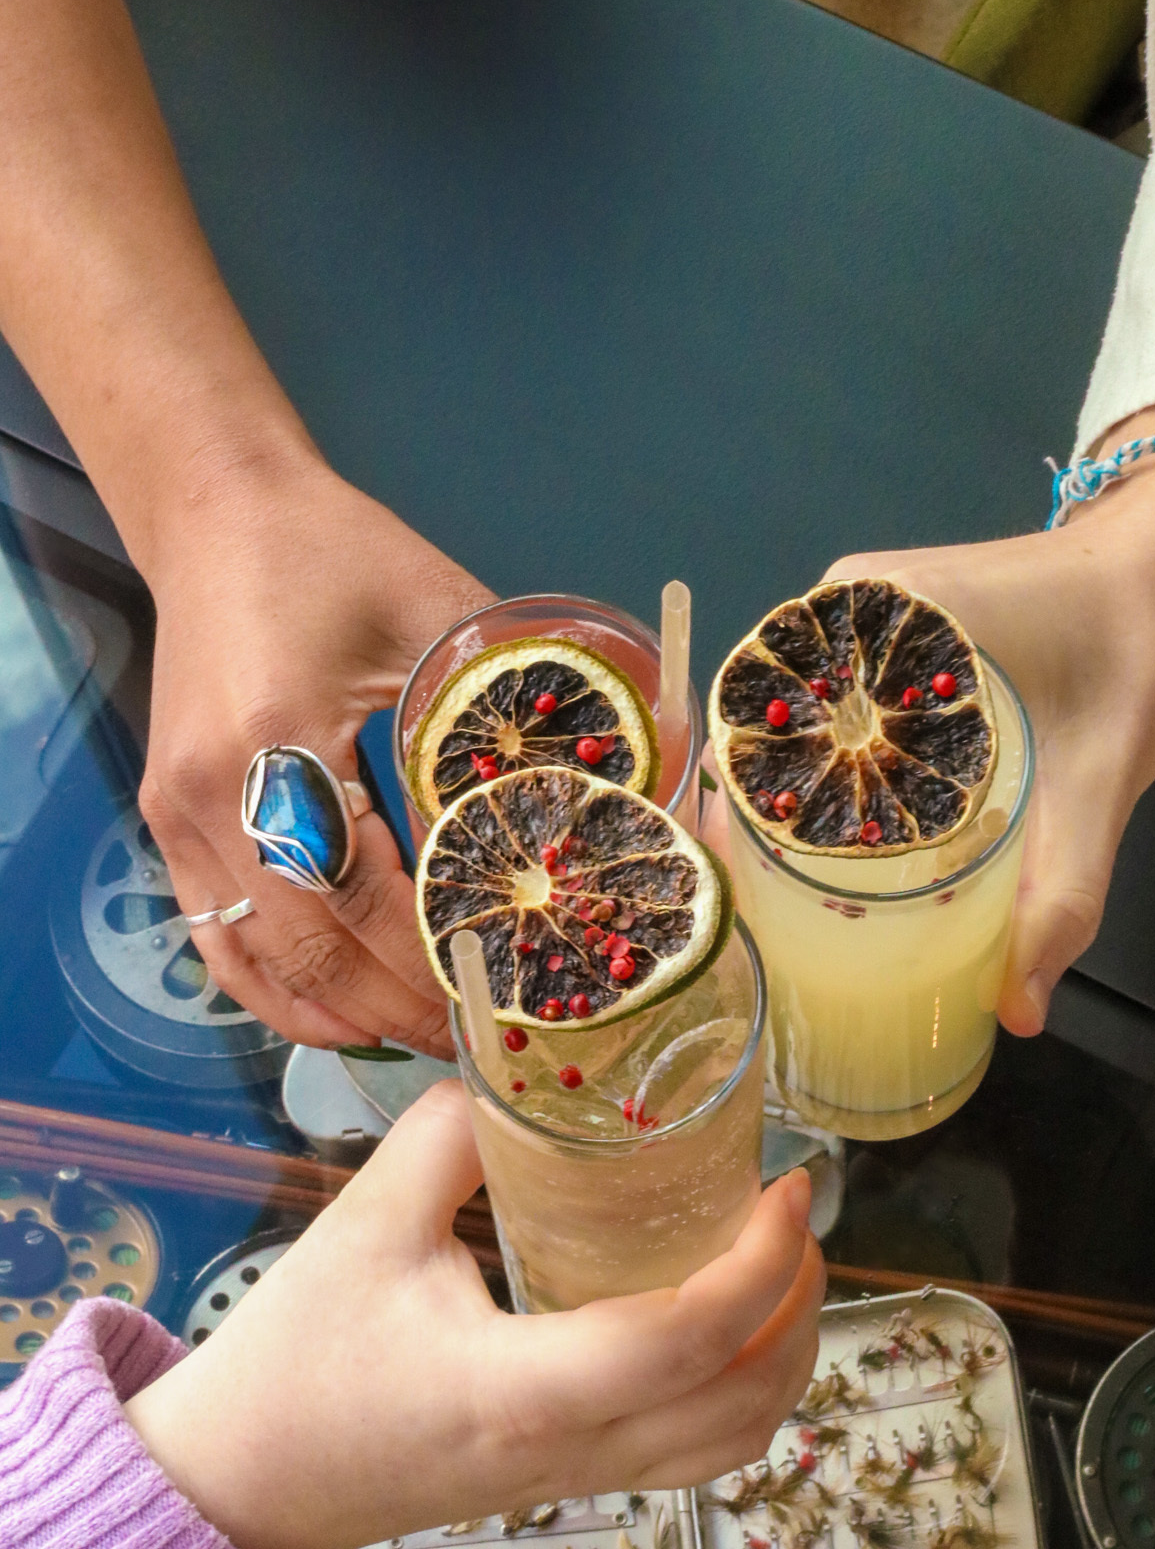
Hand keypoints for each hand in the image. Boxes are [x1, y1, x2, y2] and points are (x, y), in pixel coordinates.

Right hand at [126, 1082, 824, 1548]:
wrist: (241, 1481)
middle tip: (798, 1216)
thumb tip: (524, 1070)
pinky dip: (740, 1394)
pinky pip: (690, 1456)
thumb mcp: (364, 1222)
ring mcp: (574, 1482)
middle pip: (743, 1408)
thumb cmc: (297, 1355)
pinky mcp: (565, 1484)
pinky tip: (722, 1326)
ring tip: (781, 1268)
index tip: (790, 1187)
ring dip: (783, 1361)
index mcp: (524, 1390)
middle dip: (800, 1309)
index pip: (687, 1342)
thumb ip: (450, 1137)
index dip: (762, 1265)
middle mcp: (570, 1452)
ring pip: (731, 1447)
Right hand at [138, 456, 492, 1054]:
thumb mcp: (438, 612)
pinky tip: (339, 1007)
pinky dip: (276, 986)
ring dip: (334, 1013)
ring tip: (417, 1035)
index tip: (498, 992)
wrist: (219, 513)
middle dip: (393, 1007)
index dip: (429, 960)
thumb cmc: (336, 552)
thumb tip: (593, 802)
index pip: (359, 896)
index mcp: (274, 741)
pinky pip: (215, 936)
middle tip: (473, 1034)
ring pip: (251, 961)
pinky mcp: (166, 821)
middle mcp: (207, 794)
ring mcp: (174, 815)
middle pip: (305, 949)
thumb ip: (504, 711)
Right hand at [707, 402, 1154, 1033]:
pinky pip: (835, 706)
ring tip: (791, 893)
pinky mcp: (892, 632)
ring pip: (795, 717)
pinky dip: (832, 769)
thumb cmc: (1139, 651)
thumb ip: (1062, 897)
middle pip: (764, 722)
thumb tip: (1020, 1012)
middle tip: (768, 915)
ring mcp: (866, 615)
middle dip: (757, 816)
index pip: (757, 713)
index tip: (738, 886)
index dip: (734, 805)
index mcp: (878, 615)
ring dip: (790, 795)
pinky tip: (844, 840)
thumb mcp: (1101, 784)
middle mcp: (848, 604)